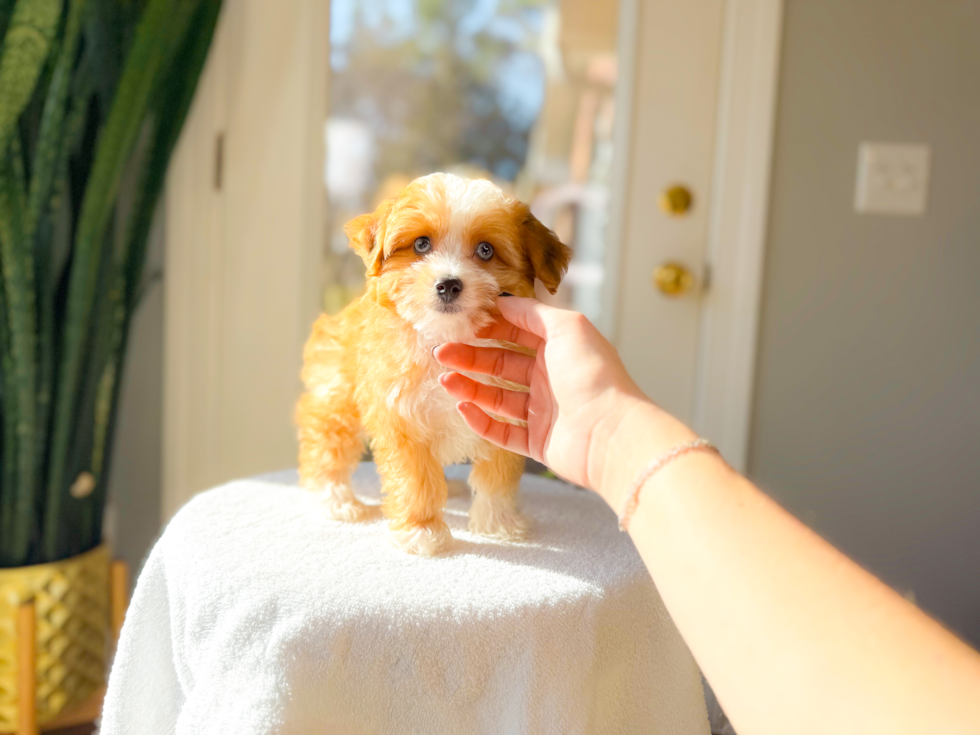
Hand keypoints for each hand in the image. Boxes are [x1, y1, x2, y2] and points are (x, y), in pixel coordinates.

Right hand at [433, 296, 652, 491]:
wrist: (610, 433)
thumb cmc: (593, 375)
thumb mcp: (567, 327)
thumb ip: (533, 312)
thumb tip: (503, 302)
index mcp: (560, 349)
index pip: (517, 333)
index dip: (490, 328)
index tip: (462, 324)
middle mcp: (551, 378)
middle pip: (502, 364)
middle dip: (471, 357)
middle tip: (442, 352)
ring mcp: (544, 412)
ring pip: (498, 398)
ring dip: (470, 387)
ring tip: (445, 379)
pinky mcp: (538, 443)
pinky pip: (503, 432)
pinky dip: (481, 421)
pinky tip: (463, 407)